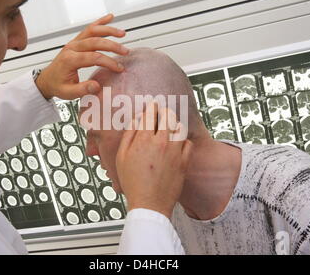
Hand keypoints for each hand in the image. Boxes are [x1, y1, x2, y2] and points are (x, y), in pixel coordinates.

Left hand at [35, 14, 128, 99]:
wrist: (48, 79)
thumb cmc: (58, 85)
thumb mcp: (68, 92)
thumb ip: (82, 89)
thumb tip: (96, 86)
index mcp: (69, 60)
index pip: (93, 57)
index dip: (108, 62)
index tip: (119, 68)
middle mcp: (72, 48)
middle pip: (95, 42)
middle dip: (112, 46)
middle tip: (125, 51)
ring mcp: (74, 42)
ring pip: (92, 31)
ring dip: (108, 30)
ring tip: (122, 34)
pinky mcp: (77, 41)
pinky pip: (89, 29)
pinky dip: (100, 22)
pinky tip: (110, 18)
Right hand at [115, 103, 192, 218]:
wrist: (149, 204)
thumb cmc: (133, 183)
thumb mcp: (121, 157)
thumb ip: (129, 135)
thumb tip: (136, 120)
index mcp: (143, 140)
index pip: (150, 114)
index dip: (151, 107)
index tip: (151, 106)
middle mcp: (161, 143)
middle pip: (167, 116)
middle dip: (164, 112)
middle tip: (161, 114)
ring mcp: (175, 152)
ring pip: (179, 127)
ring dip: (174, 124)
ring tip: (168, 127)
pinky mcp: (184, 161)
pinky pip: (188, 143)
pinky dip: (183, 140)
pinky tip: (177, 143)